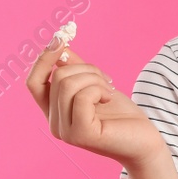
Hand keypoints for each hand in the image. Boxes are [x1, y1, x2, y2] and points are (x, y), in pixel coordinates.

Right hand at [24, 39, 161, 165]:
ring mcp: (65, 132)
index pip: (33, 82)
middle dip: (86, 69)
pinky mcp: (81, 135)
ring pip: (68, 84)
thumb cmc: (121, 114)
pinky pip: (82, 96)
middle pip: (58, 77)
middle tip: (106, 80)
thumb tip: (60, 46)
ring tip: (109, 91)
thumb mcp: (95, 84)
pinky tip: (109, 98)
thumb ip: (75, 67)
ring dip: (95, 79)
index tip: (60, 39)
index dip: (43, 59)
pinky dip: (99, 90)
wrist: (143, 140)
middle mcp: (55, 124)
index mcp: (54, 112)